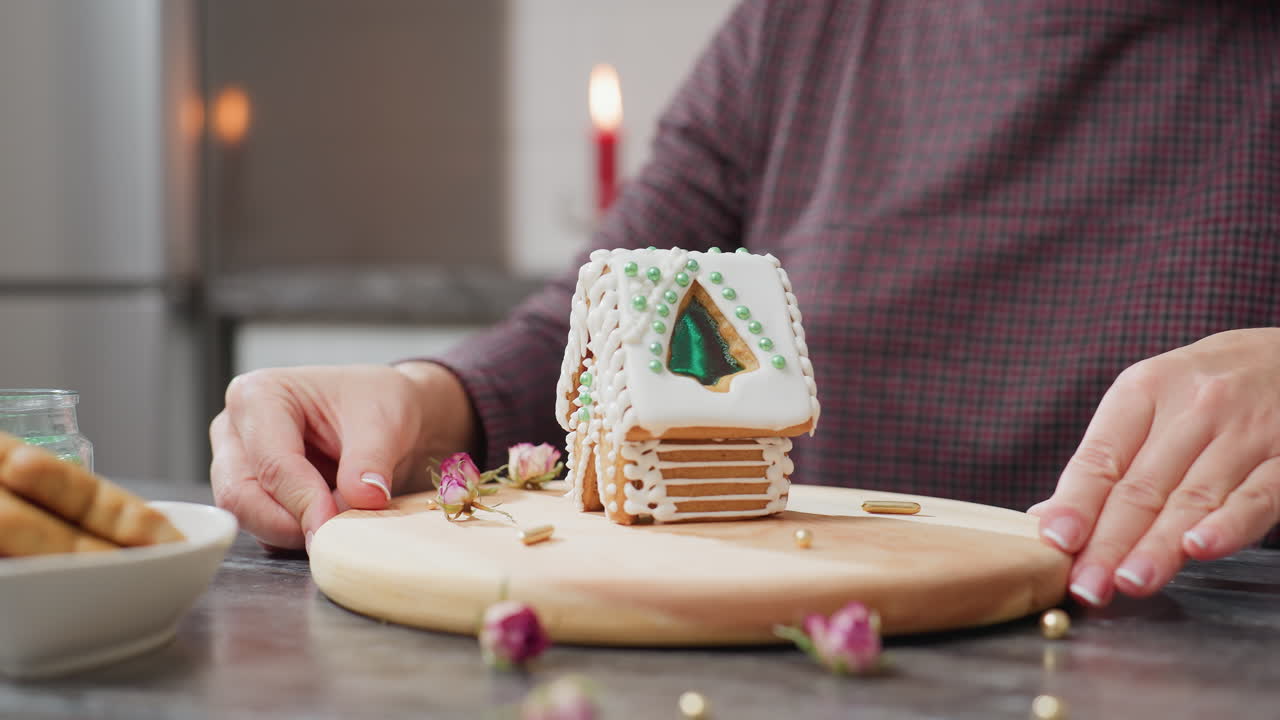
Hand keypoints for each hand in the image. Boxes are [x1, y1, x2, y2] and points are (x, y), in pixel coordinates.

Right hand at [210, 362, 473, 550]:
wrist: (395, 419)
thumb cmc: (379, 403)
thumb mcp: (385, 422)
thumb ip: (370, 461)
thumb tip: (364, 498)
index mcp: (258, 395)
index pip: (271, 462)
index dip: (304, 501)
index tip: (334, 527)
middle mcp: (235, 430)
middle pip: (241, 495)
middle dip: (290, 523)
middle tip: (337, 534)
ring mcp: (238, 464)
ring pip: (249, 518)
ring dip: (296, 531)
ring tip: (343, 519)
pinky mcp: (252, 494)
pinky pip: (263, 530)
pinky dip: (297, 535)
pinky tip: (332, 522)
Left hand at [1031, 328, 1279, 605]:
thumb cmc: (1206, 388)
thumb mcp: (1152, 400)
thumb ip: (1108, 460)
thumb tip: (1049, 518)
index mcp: (1144, 391)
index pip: (1101, 456)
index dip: (1077, 502)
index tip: (1056, 540)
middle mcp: (1192, 407)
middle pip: (1141, 487)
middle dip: (1109, 542)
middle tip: (1087, 586)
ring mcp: (1244, 433)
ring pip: (1192, 498)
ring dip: (1158, 545)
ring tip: (1129, 581)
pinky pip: (1255, 496)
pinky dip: (1228, 524)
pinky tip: (1199, 548)